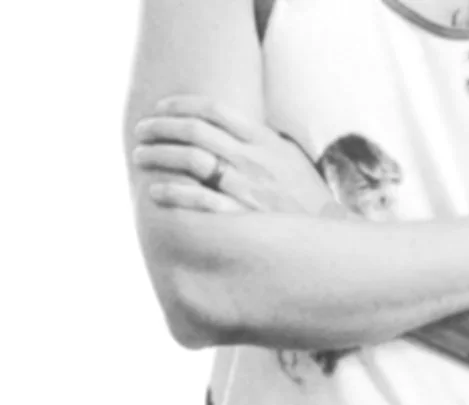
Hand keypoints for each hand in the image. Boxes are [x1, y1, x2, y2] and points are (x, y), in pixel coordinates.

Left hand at [130, 95, 335, 214]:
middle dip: (160, 127)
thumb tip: (229, 122)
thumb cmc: (304, 195)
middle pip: (195, 131)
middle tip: (141, 131)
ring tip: (139, 156)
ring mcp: (247, 188)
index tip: (160, 108)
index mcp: (264, 140)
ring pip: (192, 160)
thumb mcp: (289, 156)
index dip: (180, 104)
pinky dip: (174, 193)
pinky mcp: (242, 217)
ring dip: (159, 155)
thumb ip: (260, 138)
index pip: (214, 109)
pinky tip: (155, 191)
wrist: (328, 235)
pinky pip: (201, 201)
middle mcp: (253, 159)